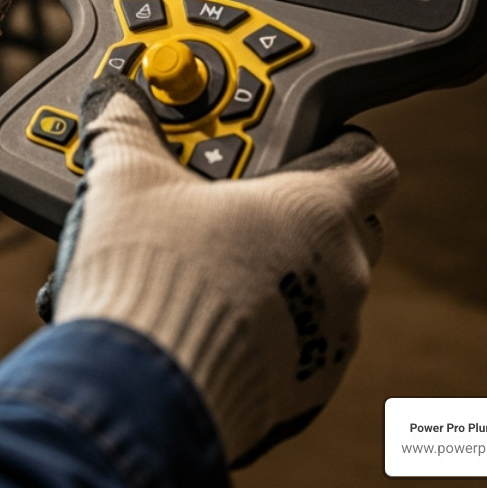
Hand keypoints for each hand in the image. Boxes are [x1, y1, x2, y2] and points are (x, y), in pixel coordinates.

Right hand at [44, 73, 396, 466]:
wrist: (144, 391)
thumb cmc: (149, 276)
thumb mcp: (127, 180)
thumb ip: (128, 128)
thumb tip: (116, 96)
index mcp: (316, 208)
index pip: (370, 159)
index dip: (340, 143)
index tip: (306, 142)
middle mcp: (342, 271)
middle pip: (352, 223)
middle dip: (302, 212)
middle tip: (239, 205)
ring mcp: (332, 336)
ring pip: (328, 289)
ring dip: (285, 274)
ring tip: (215, 267)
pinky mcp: (307, 390)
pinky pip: (304, 346)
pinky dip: (271, 330)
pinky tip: (214, 321)